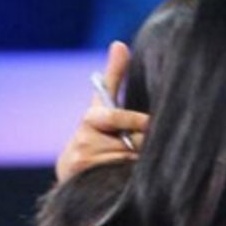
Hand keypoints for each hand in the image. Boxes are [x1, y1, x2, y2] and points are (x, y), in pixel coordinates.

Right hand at [55, 41, 149, 181]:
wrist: (73, 174)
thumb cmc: (95, 134)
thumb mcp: (102, 106)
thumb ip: (113, 77)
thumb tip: (120, 44)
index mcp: (90, 118)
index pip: (115, 116)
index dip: (136, 121)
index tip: (151, 123)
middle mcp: (82, 140)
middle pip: (130, 142)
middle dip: (142, 146)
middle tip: (145, 148)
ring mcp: (82, 162)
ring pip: (128, 161)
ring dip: (138, 164)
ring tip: (131, 165)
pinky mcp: (84, 182)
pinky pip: (121, 177)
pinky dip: (129, 178)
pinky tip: (125, 178)